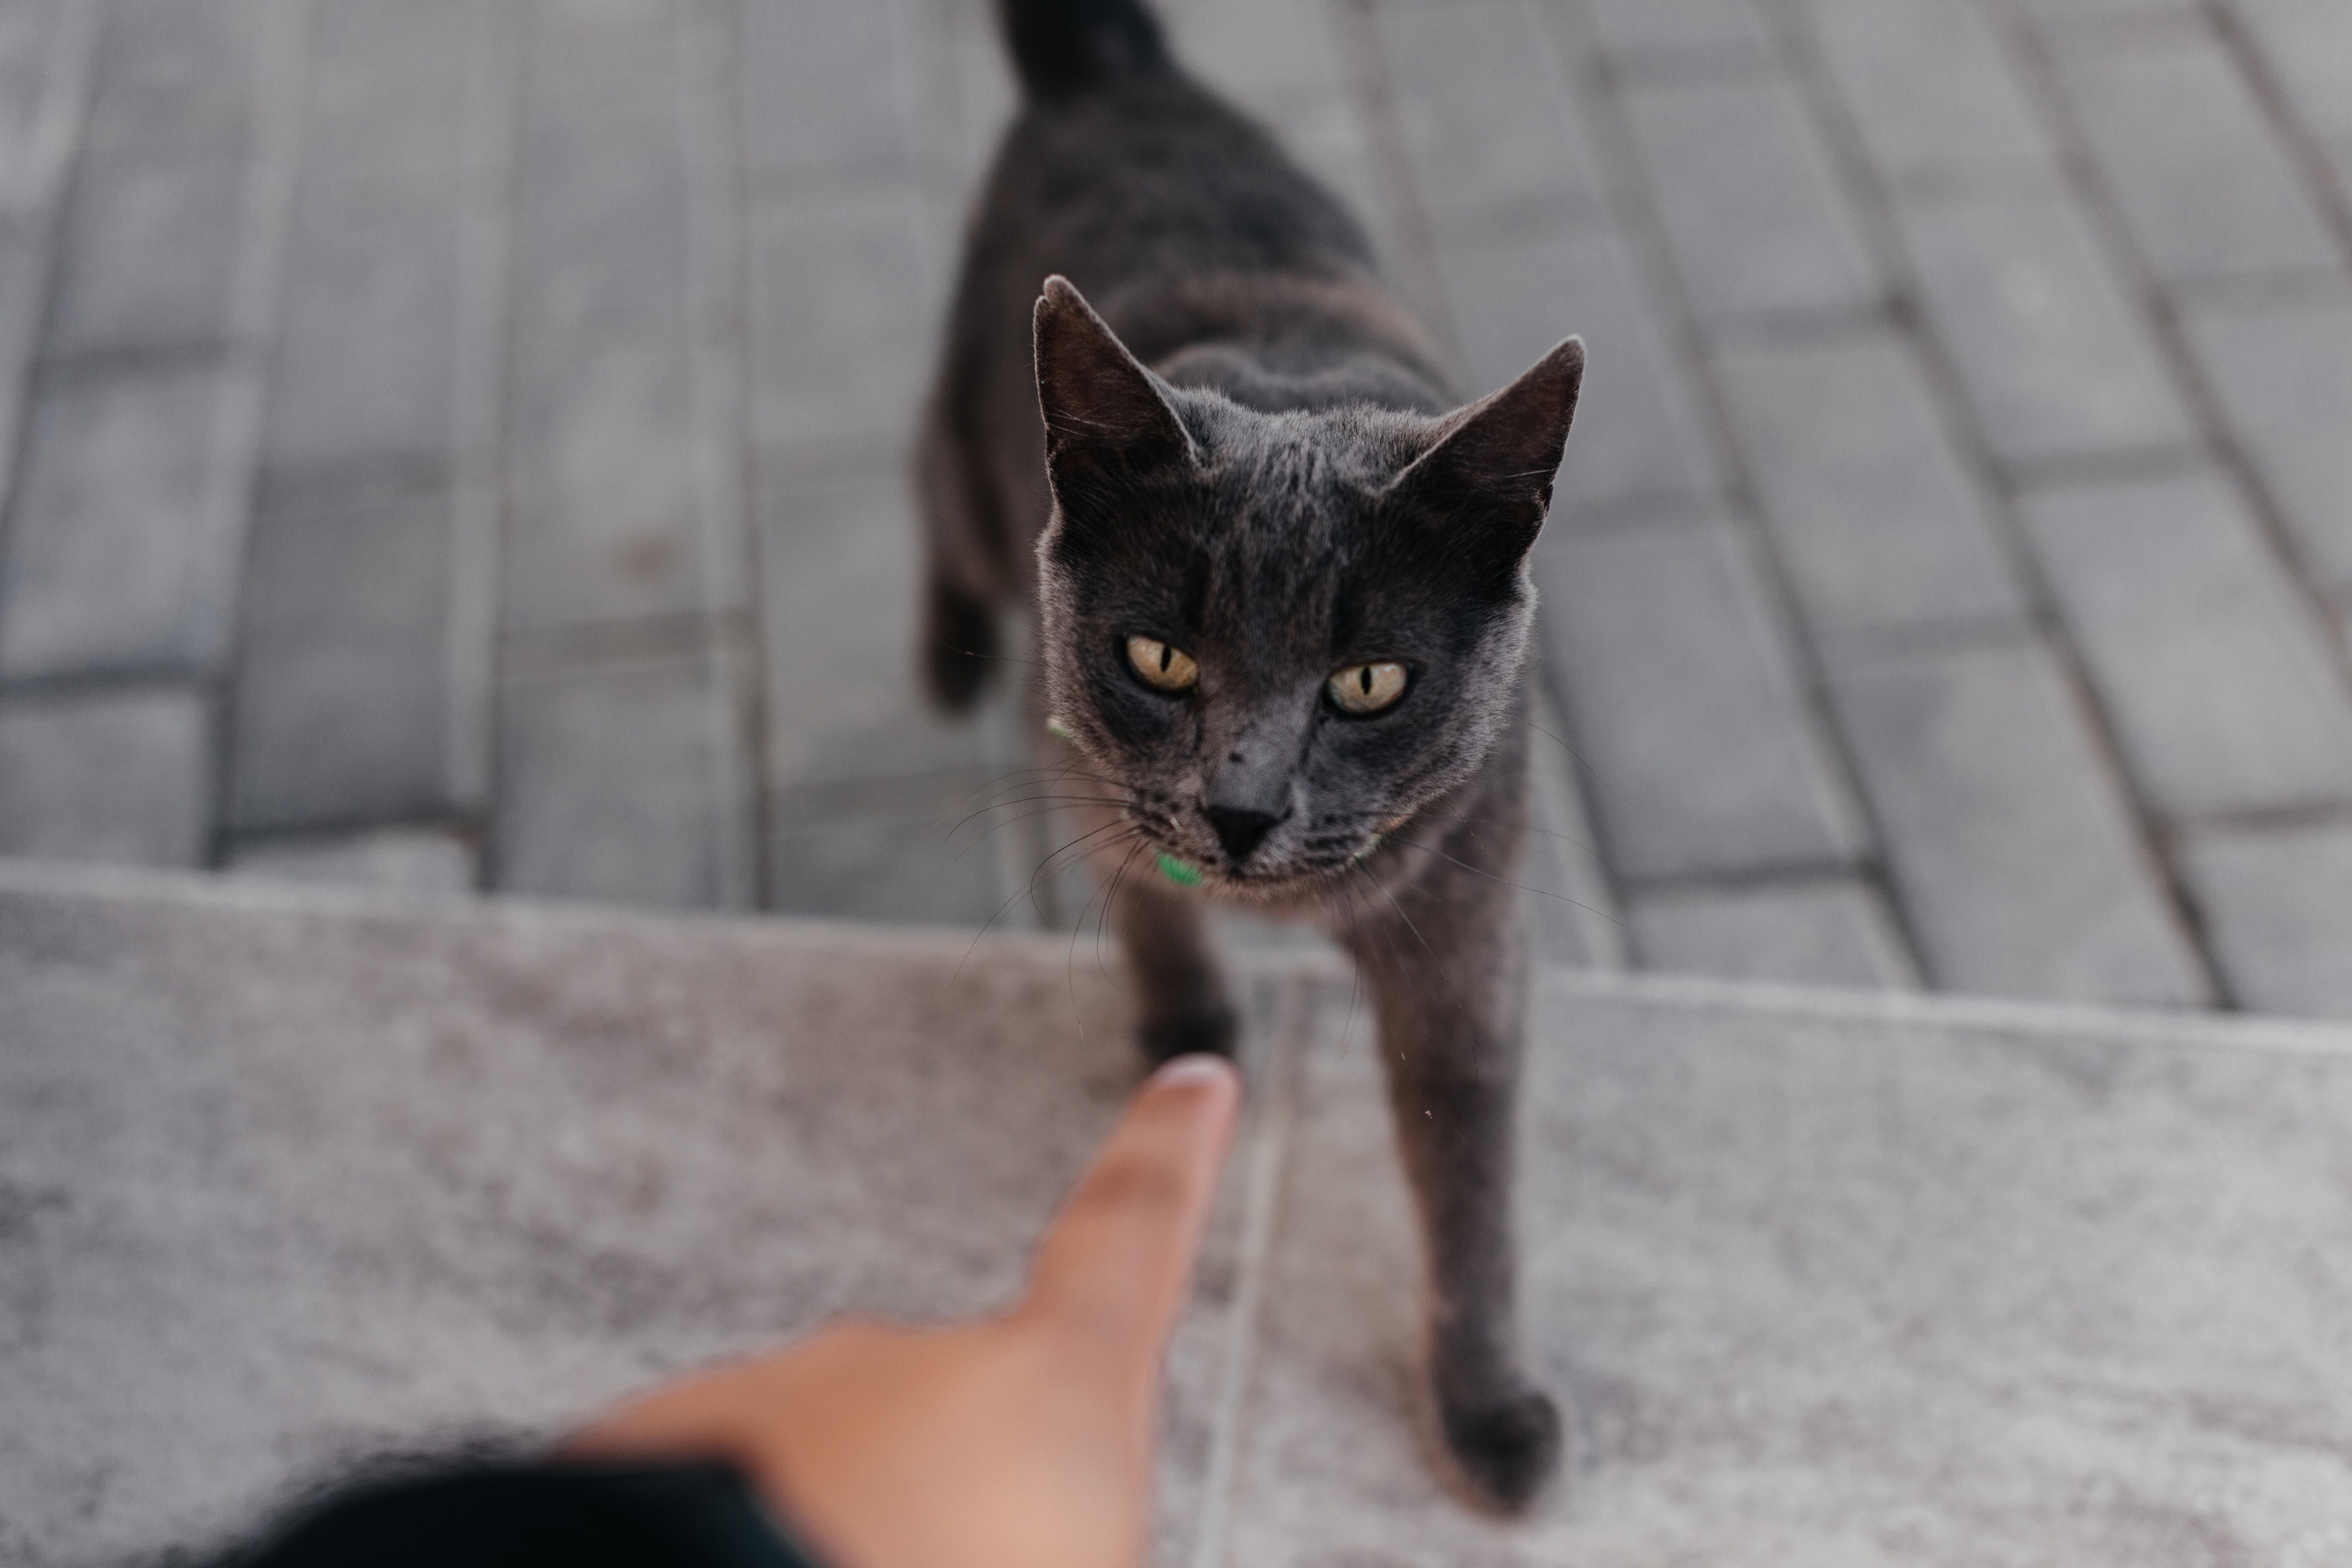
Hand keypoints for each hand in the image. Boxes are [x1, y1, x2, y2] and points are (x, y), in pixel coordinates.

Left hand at [566, 1053, 1242, 1567]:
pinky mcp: (661, 1439)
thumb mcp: (1082, 1552)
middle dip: (951, 1514)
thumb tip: (1054, 1508)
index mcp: (1049, 1390)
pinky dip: (742, 1549)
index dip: (1170, 1154)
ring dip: (837, 1546)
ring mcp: (781, 1392)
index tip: (1190, 1086)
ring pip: (829, 1475)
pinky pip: (720, 1505)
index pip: (1134, 1234)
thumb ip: (1075, 1511)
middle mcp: (911, 1360)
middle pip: (961, 1422)